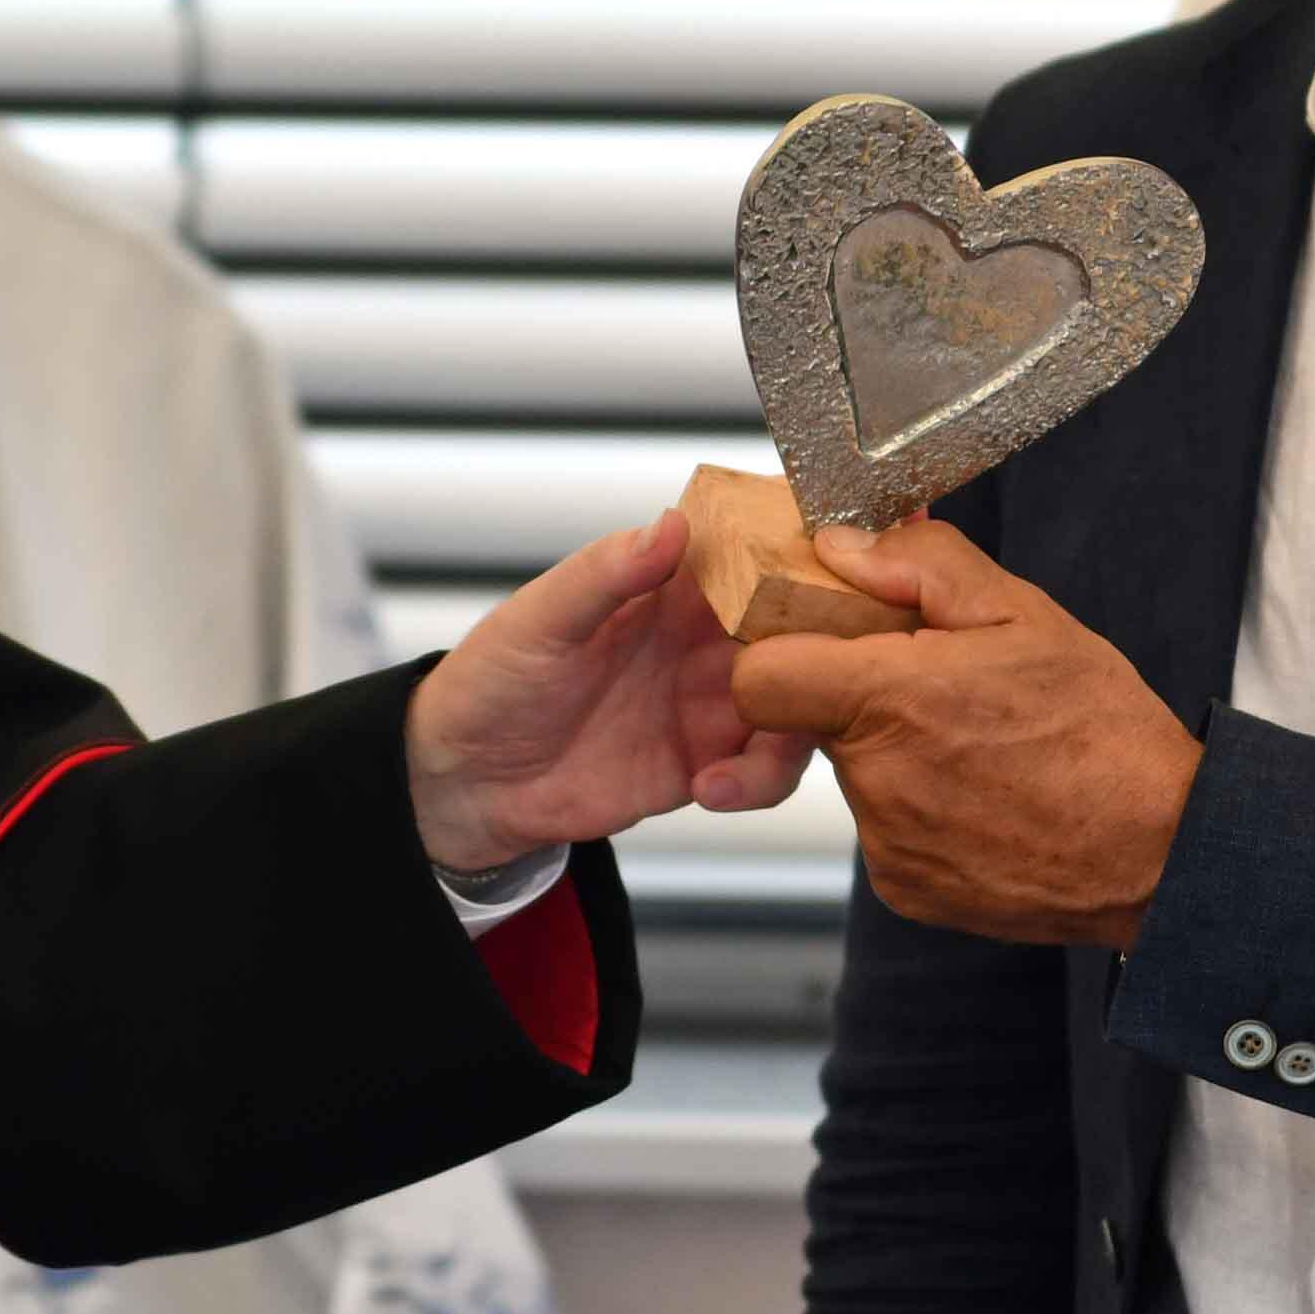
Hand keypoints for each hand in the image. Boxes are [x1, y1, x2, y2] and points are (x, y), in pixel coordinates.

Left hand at [406, 513, 816, 877]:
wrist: (466, 782)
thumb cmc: (491, 682)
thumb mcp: (540, 619)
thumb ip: (605, 574)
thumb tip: (671, 525)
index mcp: (672, 586)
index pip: (757, 550)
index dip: (805, 548)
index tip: (848, 555)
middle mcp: (706, 639)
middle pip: (803, 626)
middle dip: (833, 641)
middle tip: (834, 663)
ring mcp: (713, 703)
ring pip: (803, 700)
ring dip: (804, 718)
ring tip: (762, 736)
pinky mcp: (708, 764)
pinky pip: (768, 770)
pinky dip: (759, 779)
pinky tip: (709, 788)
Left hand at [729, 520, 1196, 947]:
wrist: (1161, 850)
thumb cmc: (1103, 734)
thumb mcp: (1024, 615)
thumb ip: (921, 567)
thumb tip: (841, 545)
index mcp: (891, 700)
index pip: (761, 676)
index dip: (785, 650)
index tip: (831, 640)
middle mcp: (877, 780)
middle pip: (815, 719)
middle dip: (863, 694)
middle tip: (946, 689)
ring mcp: (887, 843)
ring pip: (857, 773)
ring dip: (900, 751)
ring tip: (983, 747)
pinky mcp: (903, 888)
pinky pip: (886, 829)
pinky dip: (923, 808)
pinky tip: (987, 796)